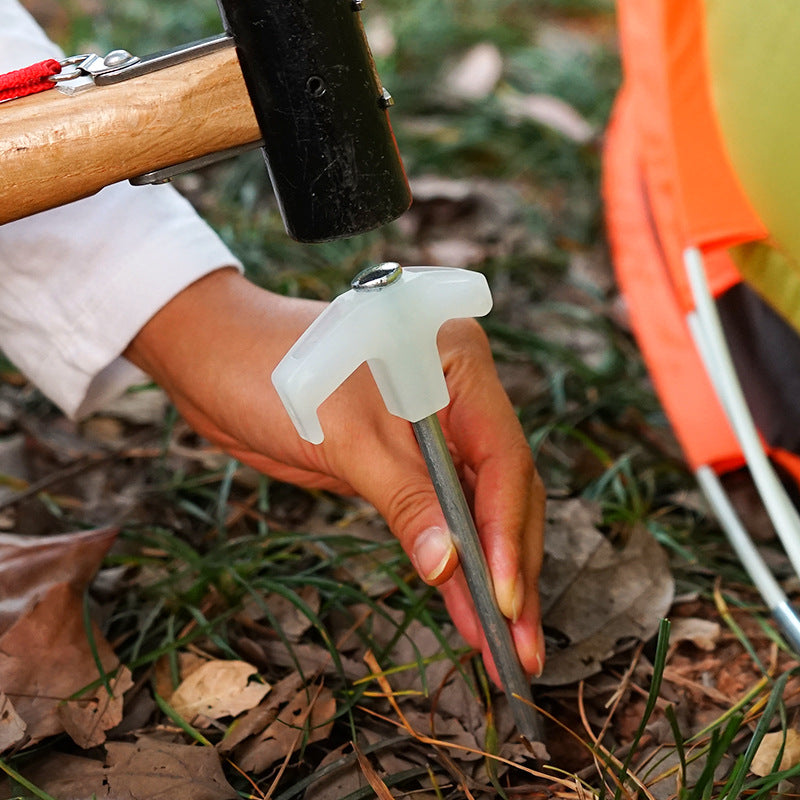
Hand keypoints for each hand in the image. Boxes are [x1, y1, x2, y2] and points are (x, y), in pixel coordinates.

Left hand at [125, 268, 545, 681]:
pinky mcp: (407, 461)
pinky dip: (452, 562)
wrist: (213, 358)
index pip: (502, 456)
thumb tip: (450, 568)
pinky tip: (466, 610)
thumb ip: (406, 499)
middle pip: (503, 489)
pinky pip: (442, 516)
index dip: (505, 531)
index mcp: (459, 363)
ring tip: (505, 645)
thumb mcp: (345, 437)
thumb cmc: (272, 373)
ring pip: (479, 510)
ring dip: (489, 576)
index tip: (503, 597)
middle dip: (510, 566)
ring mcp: (436, 430)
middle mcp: (460, 394)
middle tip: (520, 643)